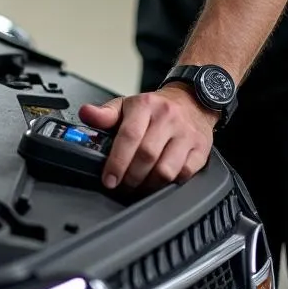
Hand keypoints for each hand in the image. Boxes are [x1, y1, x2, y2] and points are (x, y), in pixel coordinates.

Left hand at [78, 85, 216, 191]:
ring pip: (166, 169)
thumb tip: (86, 114)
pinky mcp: (201, 148)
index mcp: (145, 105)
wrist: (191, 101)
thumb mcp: (127, 105)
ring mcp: (186, 133)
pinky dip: (170, 184)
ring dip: (149, 184)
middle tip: (122, 185)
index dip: (117, 161)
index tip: (109, 179)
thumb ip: (105, 114)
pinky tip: (159, 183)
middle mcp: (167, 117)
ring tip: (139, 187)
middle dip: (131, 177)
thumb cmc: (154, 107)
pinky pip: (185, 174)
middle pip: (146, 156)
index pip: (129, 135)